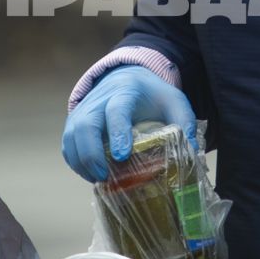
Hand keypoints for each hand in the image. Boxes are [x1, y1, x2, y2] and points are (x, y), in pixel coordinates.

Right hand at [61, 65, 196, 182]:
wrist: (126, 78)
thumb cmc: (151, 94)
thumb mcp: (174, 101)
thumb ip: (184, 123)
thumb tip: (191, 152)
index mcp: (124, 92)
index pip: (116, 111)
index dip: (117, 133)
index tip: (121, 156)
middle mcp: (98, 100)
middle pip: (85, 125)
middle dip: (91, 153)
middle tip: (104, 176)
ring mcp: (83, 111)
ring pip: (71, 136)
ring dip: (81, 161)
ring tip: (98, 180)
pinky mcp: (75, 122)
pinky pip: (68, 144)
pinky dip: (75, 162)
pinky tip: (90, 175)